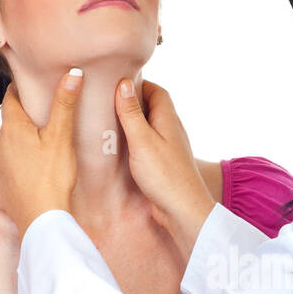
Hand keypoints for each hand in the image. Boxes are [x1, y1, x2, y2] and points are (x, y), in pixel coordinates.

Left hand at [0, 71, 82, 238]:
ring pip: (8, 143)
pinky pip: (7, 164)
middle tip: (46, 116)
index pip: (11, 97)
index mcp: (12, 127)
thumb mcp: (61, 137)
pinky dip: (18, 161)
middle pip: (11, 121)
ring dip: (21, 140)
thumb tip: (72, 73)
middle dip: (26, 116)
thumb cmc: (52, 178)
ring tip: (42, 144)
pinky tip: (33, 168)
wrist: (40, 220)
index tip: (35, 86)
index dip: (23, 89)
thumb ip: (64, 104)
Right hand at [114, 77, 215, 257]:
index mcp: (168, 119)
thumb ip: (132, 113)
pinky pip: (148, 144)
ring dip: (133, 122)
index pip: (156, 91)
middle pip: (153, 107)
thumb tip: (124, 83)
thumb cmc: (164, 175)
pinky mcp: (163, 164)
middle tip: (109, 101)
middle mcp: (171, 130)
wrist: (182, 210)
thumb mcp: (142, 140)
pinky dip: (135, 140)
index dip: (139, 83)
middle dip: (133, 101)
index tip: (118, 83)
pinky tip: (121, 147)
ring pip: (150, 126)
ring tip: (111, 122)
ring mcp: (168, 147)